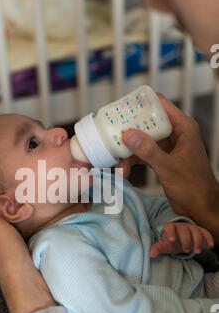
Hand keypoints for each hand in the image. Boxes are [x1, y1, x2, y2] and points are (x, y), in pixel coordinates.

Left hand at [0, 186, 55, 312]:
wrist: (30, 284)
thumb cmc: (9, 258)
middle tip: (2, 198)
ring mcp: (11, 252)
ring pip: (7, 233)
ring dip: (12, 221)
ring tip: (19, 207)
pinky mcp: (25, 255)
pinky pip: (23, 238)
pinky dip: (25, 229)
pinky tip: (32, 224)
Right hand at [118, 93, 218, 243]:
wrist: (200, 208)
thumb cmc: (194, 187)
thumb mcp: (168, 167)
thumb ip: (148, 150)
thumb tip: (129, 134)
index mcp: (183, 128)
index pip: (160, 105)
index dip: (141, 103)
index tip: (122, 108)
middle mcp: (176, 134)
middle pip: (148, 122)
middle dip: (130, 130)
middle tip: (113, 134)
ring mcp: (168, 147)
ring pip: (143, 140)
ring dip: (129, 150)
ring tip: (118, 161)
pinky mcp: (163, 159)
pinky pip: (144, 154)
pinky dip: (133, 160)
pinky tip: (124, 170)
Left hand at [150, 221, 214, 257]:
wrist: (180, 238)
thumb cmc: (171, 242)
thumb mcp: (164, 245)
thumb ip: (158, 248)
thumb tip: (151, 254)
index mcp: (170, 228)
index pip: (169, 227)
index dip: (170, 232)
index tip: (171, 240)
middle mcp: (181, 226)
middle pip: (184, 230)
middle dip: (186, 240)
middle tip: (186, 250)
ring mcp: (191, 228)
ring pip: (195, 231)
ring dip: (197, 241)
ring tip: (197, 251)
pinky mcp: (200, 231)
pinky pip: (205, 232)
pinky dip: (208, 238)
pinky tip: (210, 245)